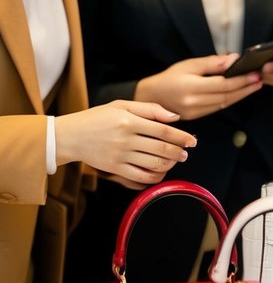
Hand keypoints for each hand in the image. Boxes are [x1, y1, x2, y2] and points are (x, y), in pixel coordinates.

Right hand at [55, 100, 196, 186]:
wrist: (70, 135)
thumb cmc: (98, 117)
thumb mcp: (121, 105)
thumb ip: (150, 109)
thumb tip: (175, 117)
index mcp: (129, 121)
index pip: (163, 130)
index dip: (181, 136)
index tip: (193, 141)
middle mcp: (126, 139)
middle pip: (161, 149)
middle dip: (179, 152)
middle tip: (186, 153)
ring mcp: (120, 155)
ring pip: (153, 164)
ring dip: (169, 164)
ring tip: (174, 161)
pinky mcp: (114, 168)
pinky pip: (140, 177)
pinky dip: (154, 177)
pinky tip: (160, 172)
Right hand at [134, 55, 262, 118]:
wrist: (151, 97)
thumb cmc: (170, 77)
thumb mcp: (188, 65)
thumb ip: (212, 63)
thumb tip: (233, 59)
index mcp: (191, 87)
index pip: (223, 85)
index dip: (241, 80)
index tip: (256, 74)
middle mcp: (194, 102)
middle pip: (227, 96)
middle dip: (246, 88)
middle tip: (261, 79)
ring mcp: (195, 112)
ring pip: (224, 104)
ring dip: (241, 95)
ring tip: (255, 85)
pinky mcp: (197, 117)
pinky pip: (218, 108)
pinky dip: (231, 100)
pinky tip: (240, 92)